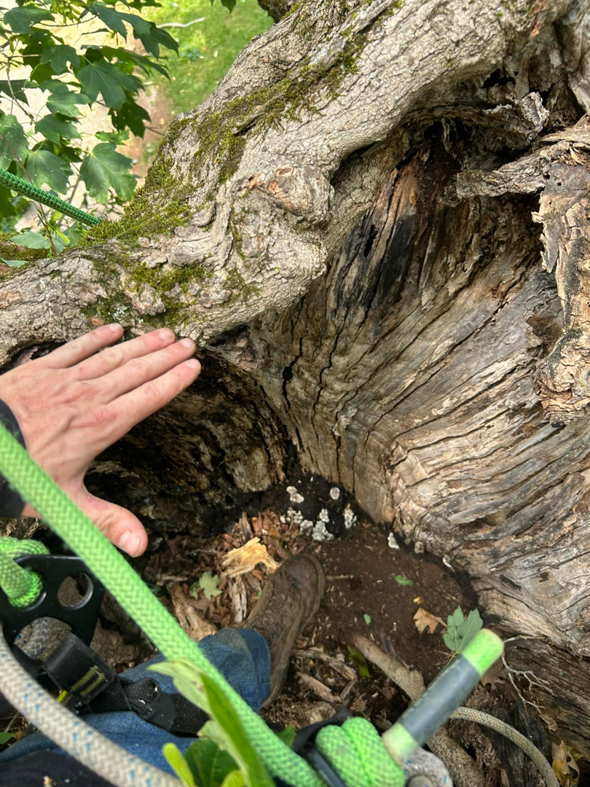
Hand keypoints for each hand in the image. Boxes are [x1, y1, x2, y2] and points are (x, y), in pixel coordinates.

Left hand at [0, 324, 200, 555]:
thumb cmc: (20, 476)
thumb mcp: (65, 505)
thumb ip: (106, 522)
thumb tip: (142, 546)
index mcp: (102, 426)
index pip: (148, 398)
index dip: (174, 381)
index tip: (194, 366)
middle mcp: (90, 397)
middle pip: (137, 372)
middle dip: (166, 357)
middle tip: (189, 343)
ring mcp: (65, 380)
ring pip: (112, 357)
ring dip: (141, 344)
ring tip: (165, 333)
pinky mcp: (41, 370)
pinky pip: (75, 348)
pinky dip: (96, 337)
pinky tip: (114, 328)